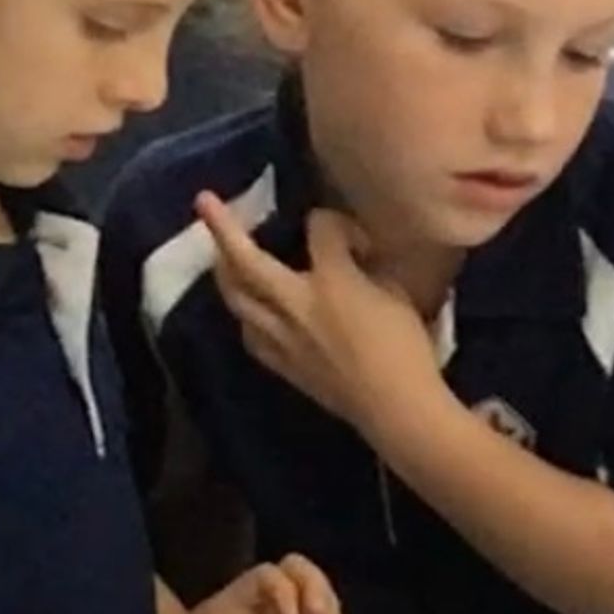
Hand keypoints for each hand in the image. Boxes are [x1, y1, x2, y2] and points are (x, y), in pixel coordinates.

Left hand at [199, 194, 444, 438]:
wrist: (397, 410)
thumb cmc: (408, 352)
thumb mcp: (397, 296)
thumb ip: (368, 271)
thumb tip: (353, 262)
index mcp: (333, 281)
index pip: (320, 227)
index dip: (338, 224)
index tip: (359, 242)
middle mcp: (297, 304)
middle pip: (246, 259)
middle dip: (224, 228)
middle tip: (206, 203)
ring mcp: (285, 338)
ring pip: (237, 299)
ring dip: (225, 273)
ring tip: (223, 259)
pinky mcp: (285, 367)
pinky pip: (251, 335)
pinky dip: (247, 316)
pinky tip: (251, 312)